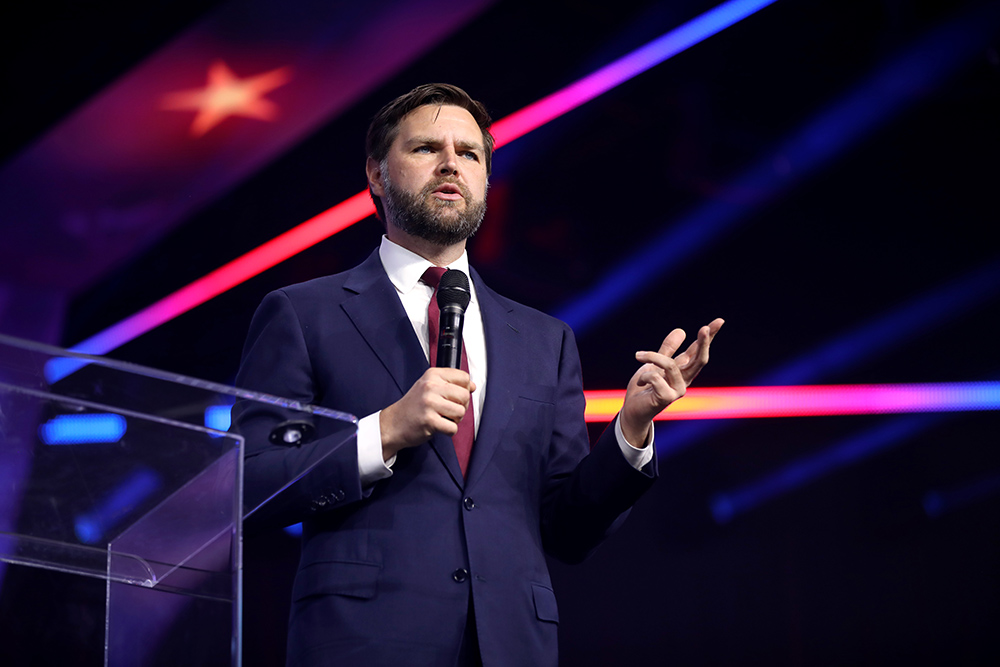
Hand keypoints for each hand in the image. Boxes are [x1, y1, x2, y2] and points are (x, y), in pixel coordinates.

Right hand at [379, 368, 475, 459]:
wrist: (394, 423)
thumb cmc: (414, 406)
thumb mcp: (429, 386)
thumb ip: (451, 384)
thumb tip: (472, 386)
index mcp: (432, 375)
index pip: (464, 378)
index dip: (464, 389)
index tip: (454, 396)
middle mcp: (431, 386)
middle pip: (465, 395)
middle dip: (461, 406)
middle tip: (448, 410)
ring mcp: (430, 403)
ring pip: (461, 412)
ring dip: (455, 419)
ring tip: (442, 418)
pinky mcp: (429, 420)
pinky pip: (453, 428)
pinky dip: (449, 431)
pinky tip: (439, 427)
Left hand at [619, 318, 723, 446]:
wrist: (633, 409)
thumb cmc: (645, 387)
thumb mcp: (655, 363)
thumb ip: (667, 349)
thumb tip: (682, 330)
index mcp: (684, 370)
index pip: (698, 351)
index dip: (709, 336)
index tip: (719, 321)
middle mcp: (685, 380)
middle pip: (700, 360)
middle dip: (703, 343)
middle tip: (704, 328)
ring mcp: (678, 390)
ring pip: (670, 364)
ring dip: (652, 357)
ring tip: (638, 355)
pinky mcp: (667, 398)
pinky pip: (655, 377)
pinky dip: (644, 375)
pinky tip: (640, 383)